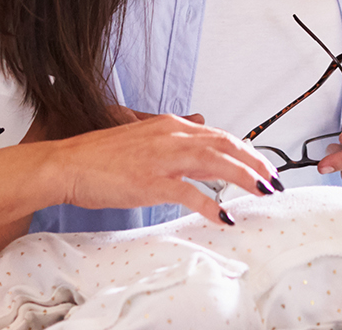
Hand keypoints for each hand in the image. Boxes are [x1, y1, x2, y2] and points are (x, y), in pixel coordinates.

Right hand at [51, 113, 275, 224]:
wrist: (67, 164)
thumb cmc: (99, 156)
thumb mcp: (141, 135)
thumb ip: (171, 134)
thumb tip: (198, 125)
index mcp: (169, 126)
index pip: (219, 135)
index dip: (246, 150)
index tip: (262, 165)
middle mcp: (171, 136)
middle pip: (226, 145)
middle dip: (256, 162)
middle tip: (274, 180)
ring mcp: (162, 158)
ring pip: (216, 163)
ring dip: (244, 178)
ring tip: (263, 192)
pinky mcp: (151, 181)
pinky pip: (191, 193)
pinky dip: (212, 205)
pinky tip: (225, 216)